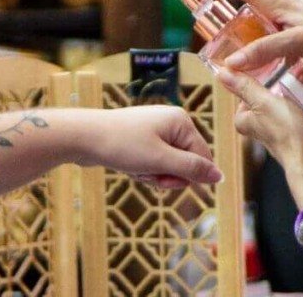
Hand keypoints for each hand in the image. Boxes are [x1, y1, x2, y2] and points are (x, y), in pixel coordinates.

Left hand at [85, 105, 222, 188]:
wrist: (83, 137)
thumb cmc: (122, 145)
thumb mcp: (160, 160)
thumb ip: (192, 169)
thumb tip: (219, 176)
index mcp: (181, 121)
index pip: (202, 157)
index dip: (187, 176)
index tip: (165, 181)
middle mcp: (171, 121)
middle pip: (185, 162)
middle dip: (167, 175)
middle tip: (147, 173)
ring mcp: (156, 129)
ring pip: (167, 165)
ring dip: (153, 174)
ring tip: (135, 169)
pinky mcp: (142, 139)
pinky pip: (153, 162)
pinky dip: (143, 170)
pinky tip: (129, 167)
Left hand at [216, 68, 302, 204]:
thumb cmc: (288, 136)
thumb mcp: (263, 102)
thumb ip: (244, 86)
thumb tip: (221, 72)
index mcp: (250, 119)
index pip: (256, 90)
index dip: (271, 80)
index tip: (284, 72)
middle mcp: (271, 125)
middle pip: (289, 94)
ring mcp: (295, 132)